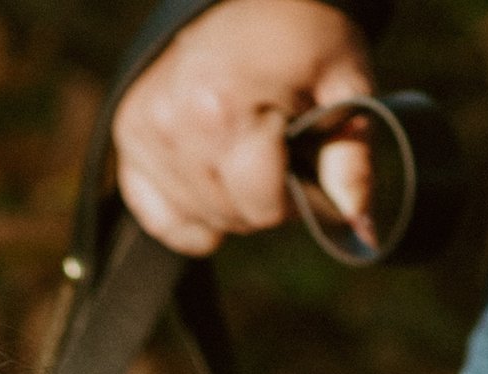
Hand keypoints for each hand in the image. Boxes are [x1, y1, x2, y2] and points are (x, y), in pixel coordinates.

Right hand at [111, 0, 374, 256]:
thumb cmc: (300, 34)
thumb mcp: (344, 81)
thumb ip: (351, 156)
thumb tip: (359, 226)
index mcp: (225, 108)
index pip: (264, 205)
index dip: (299, 195)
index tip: (309, 160)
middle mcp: (175, 124)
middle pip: (233, 216)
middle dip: (266, 197)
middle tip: (281, 149)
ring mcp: (144, 132)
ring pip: (201, 220)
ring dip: (233, 202)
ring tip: (248, 149)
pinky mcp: (128, 138)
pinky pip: (161, 219)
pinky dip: (191, 213)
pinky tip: (213, 179)